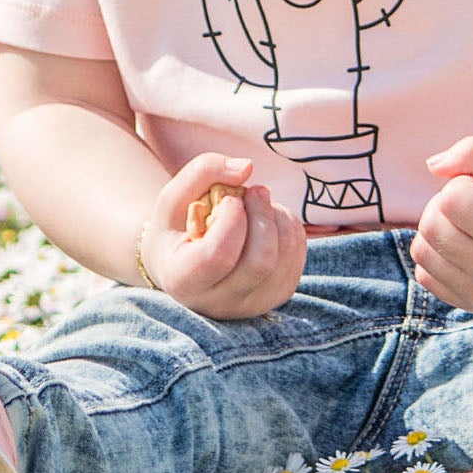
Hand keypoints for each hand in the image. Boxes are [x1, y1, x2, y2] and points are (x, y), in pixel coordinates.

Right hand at [139, 154, 305, 319]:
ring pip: (285, 254)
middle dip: (262, 213)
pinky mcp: (279, 294)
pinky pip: (298, 252)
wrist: (185, 261)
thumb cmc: (177, 226)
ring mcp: (253, 304)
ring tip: (256, 205)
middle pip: (261, 261)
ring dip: (276, 215)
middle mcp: (219, 303)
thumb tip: (247, 168)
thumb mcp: (174, 195)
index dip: (232, 218)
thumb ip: (203, 171)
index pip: (220, 255)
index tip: (229, 199)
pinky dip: (288, 224)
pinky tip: (266, 220)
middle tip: (253, 190)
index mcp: (183, 281)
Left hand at [411, 137, 472, 313]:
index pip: (449, 199)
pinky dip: (439, 254)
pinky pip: (425, 273)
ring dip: (443, 228)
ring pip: (422, 250)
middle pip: (431, 225)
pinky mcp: (472, 305)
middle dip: (451, 204)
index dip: (468, 183)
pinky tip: (470, 245)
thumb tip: (431, 166)